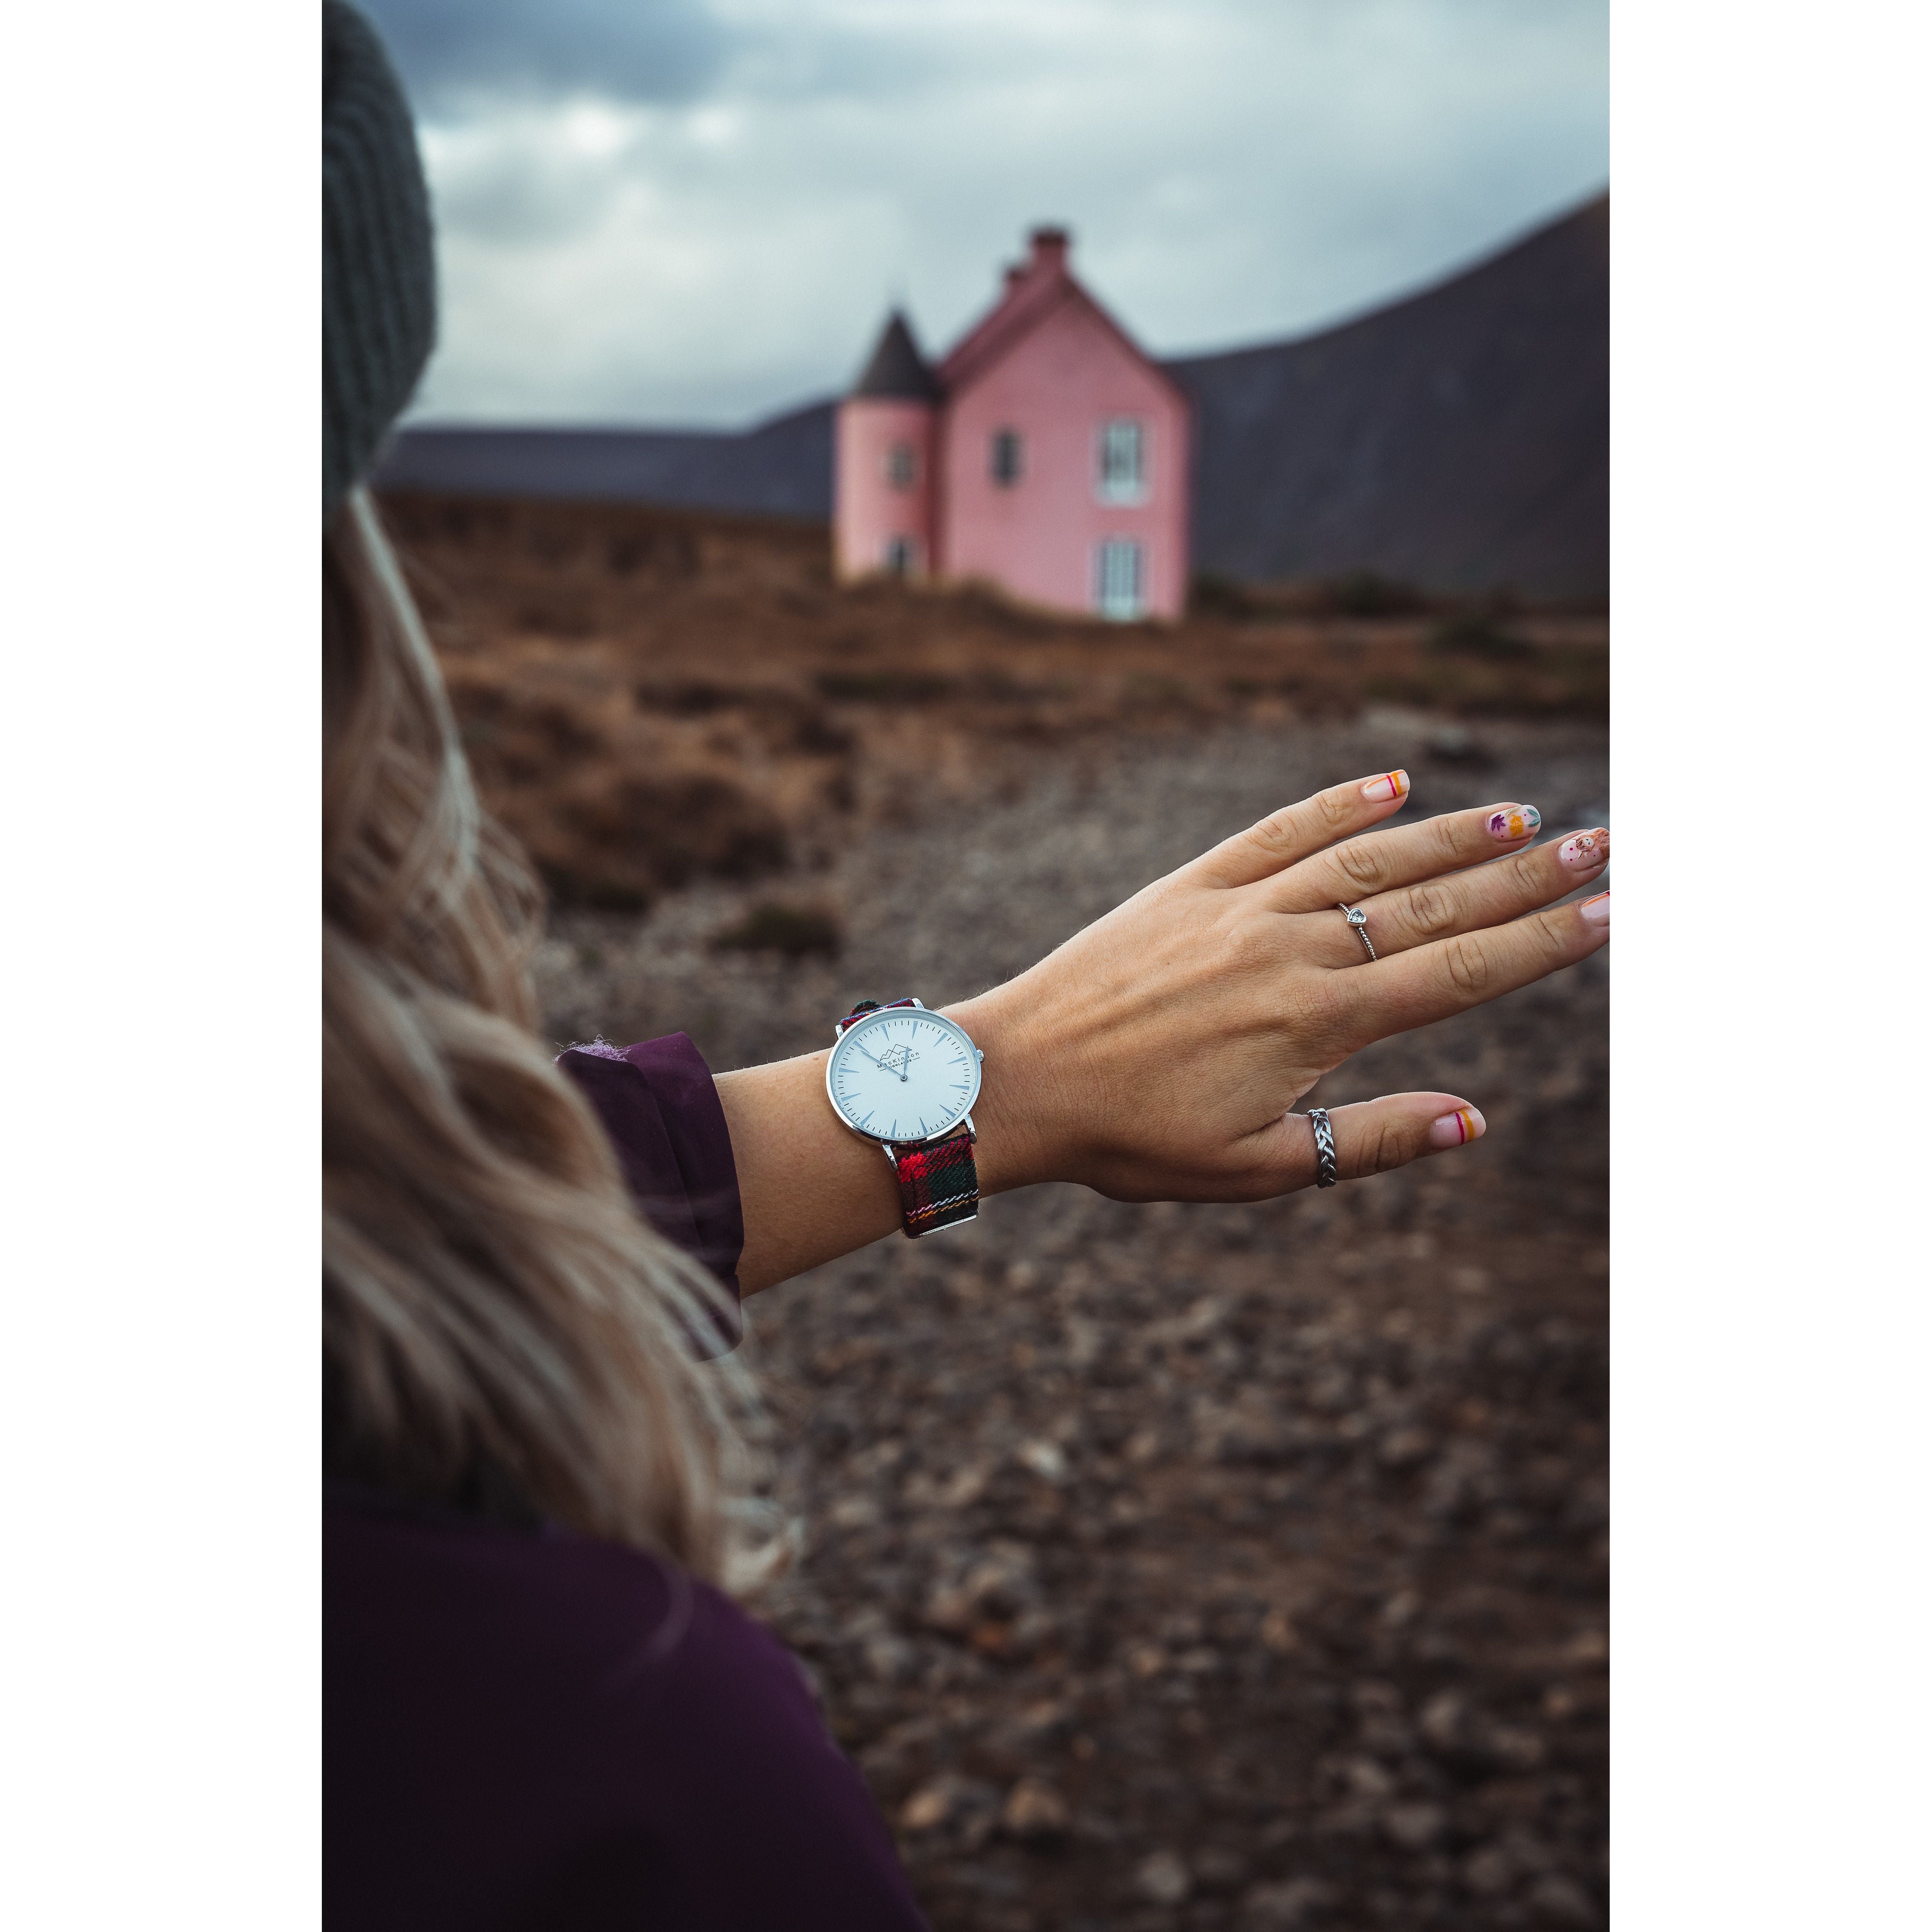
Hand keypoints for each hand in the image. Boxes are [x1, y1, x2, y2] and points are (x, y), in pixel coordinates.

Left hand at [949, 769, 1608, 1201]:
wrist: (1015, 1080)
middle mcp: (1290, 949)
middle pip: (1433, 902)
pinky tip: (1395, 786)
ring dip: (1451, 836)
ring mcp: (1239, 907)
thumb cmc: (1131, 1139)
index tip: (1612, 910)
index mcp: (1316, 1022)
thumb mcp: (1256, 1168)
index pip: (1459, 972)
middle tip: (1606, 841)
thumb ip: (1372, 1140)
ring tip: (1523, 819)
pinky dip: (1339, 806)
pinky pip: (1278, 832)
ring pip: (1368, 860)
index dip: (1542, 941)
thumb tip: (1477, 1121)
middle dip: (1526, 875)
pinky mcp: (1189, 885)